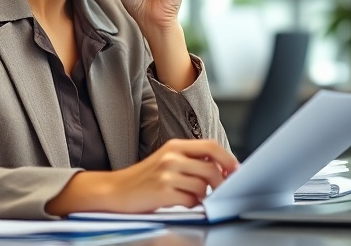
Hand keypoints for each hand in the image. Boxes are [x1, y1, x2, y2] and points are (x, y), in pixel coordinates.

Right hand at [104, 139, 238, 212]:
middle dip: (221, 182)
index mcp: (175, 146)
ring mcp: (166, 174)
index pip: (211, 146)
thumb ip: (190, 160)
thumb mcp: (166, 160)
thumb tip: (221, 168)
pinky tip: (180, 201)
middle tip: (219, 190)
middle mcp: (171, 156)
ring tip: (191, 196)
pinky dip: (191, 203)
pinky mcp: (162, 192)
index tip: (236, 170)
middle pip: (211, 167)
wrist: (114, 190)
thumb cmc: (144, 178)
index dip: (228, 159)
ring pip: (203, 186)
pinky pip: (190, 200)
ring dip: (203, 195)